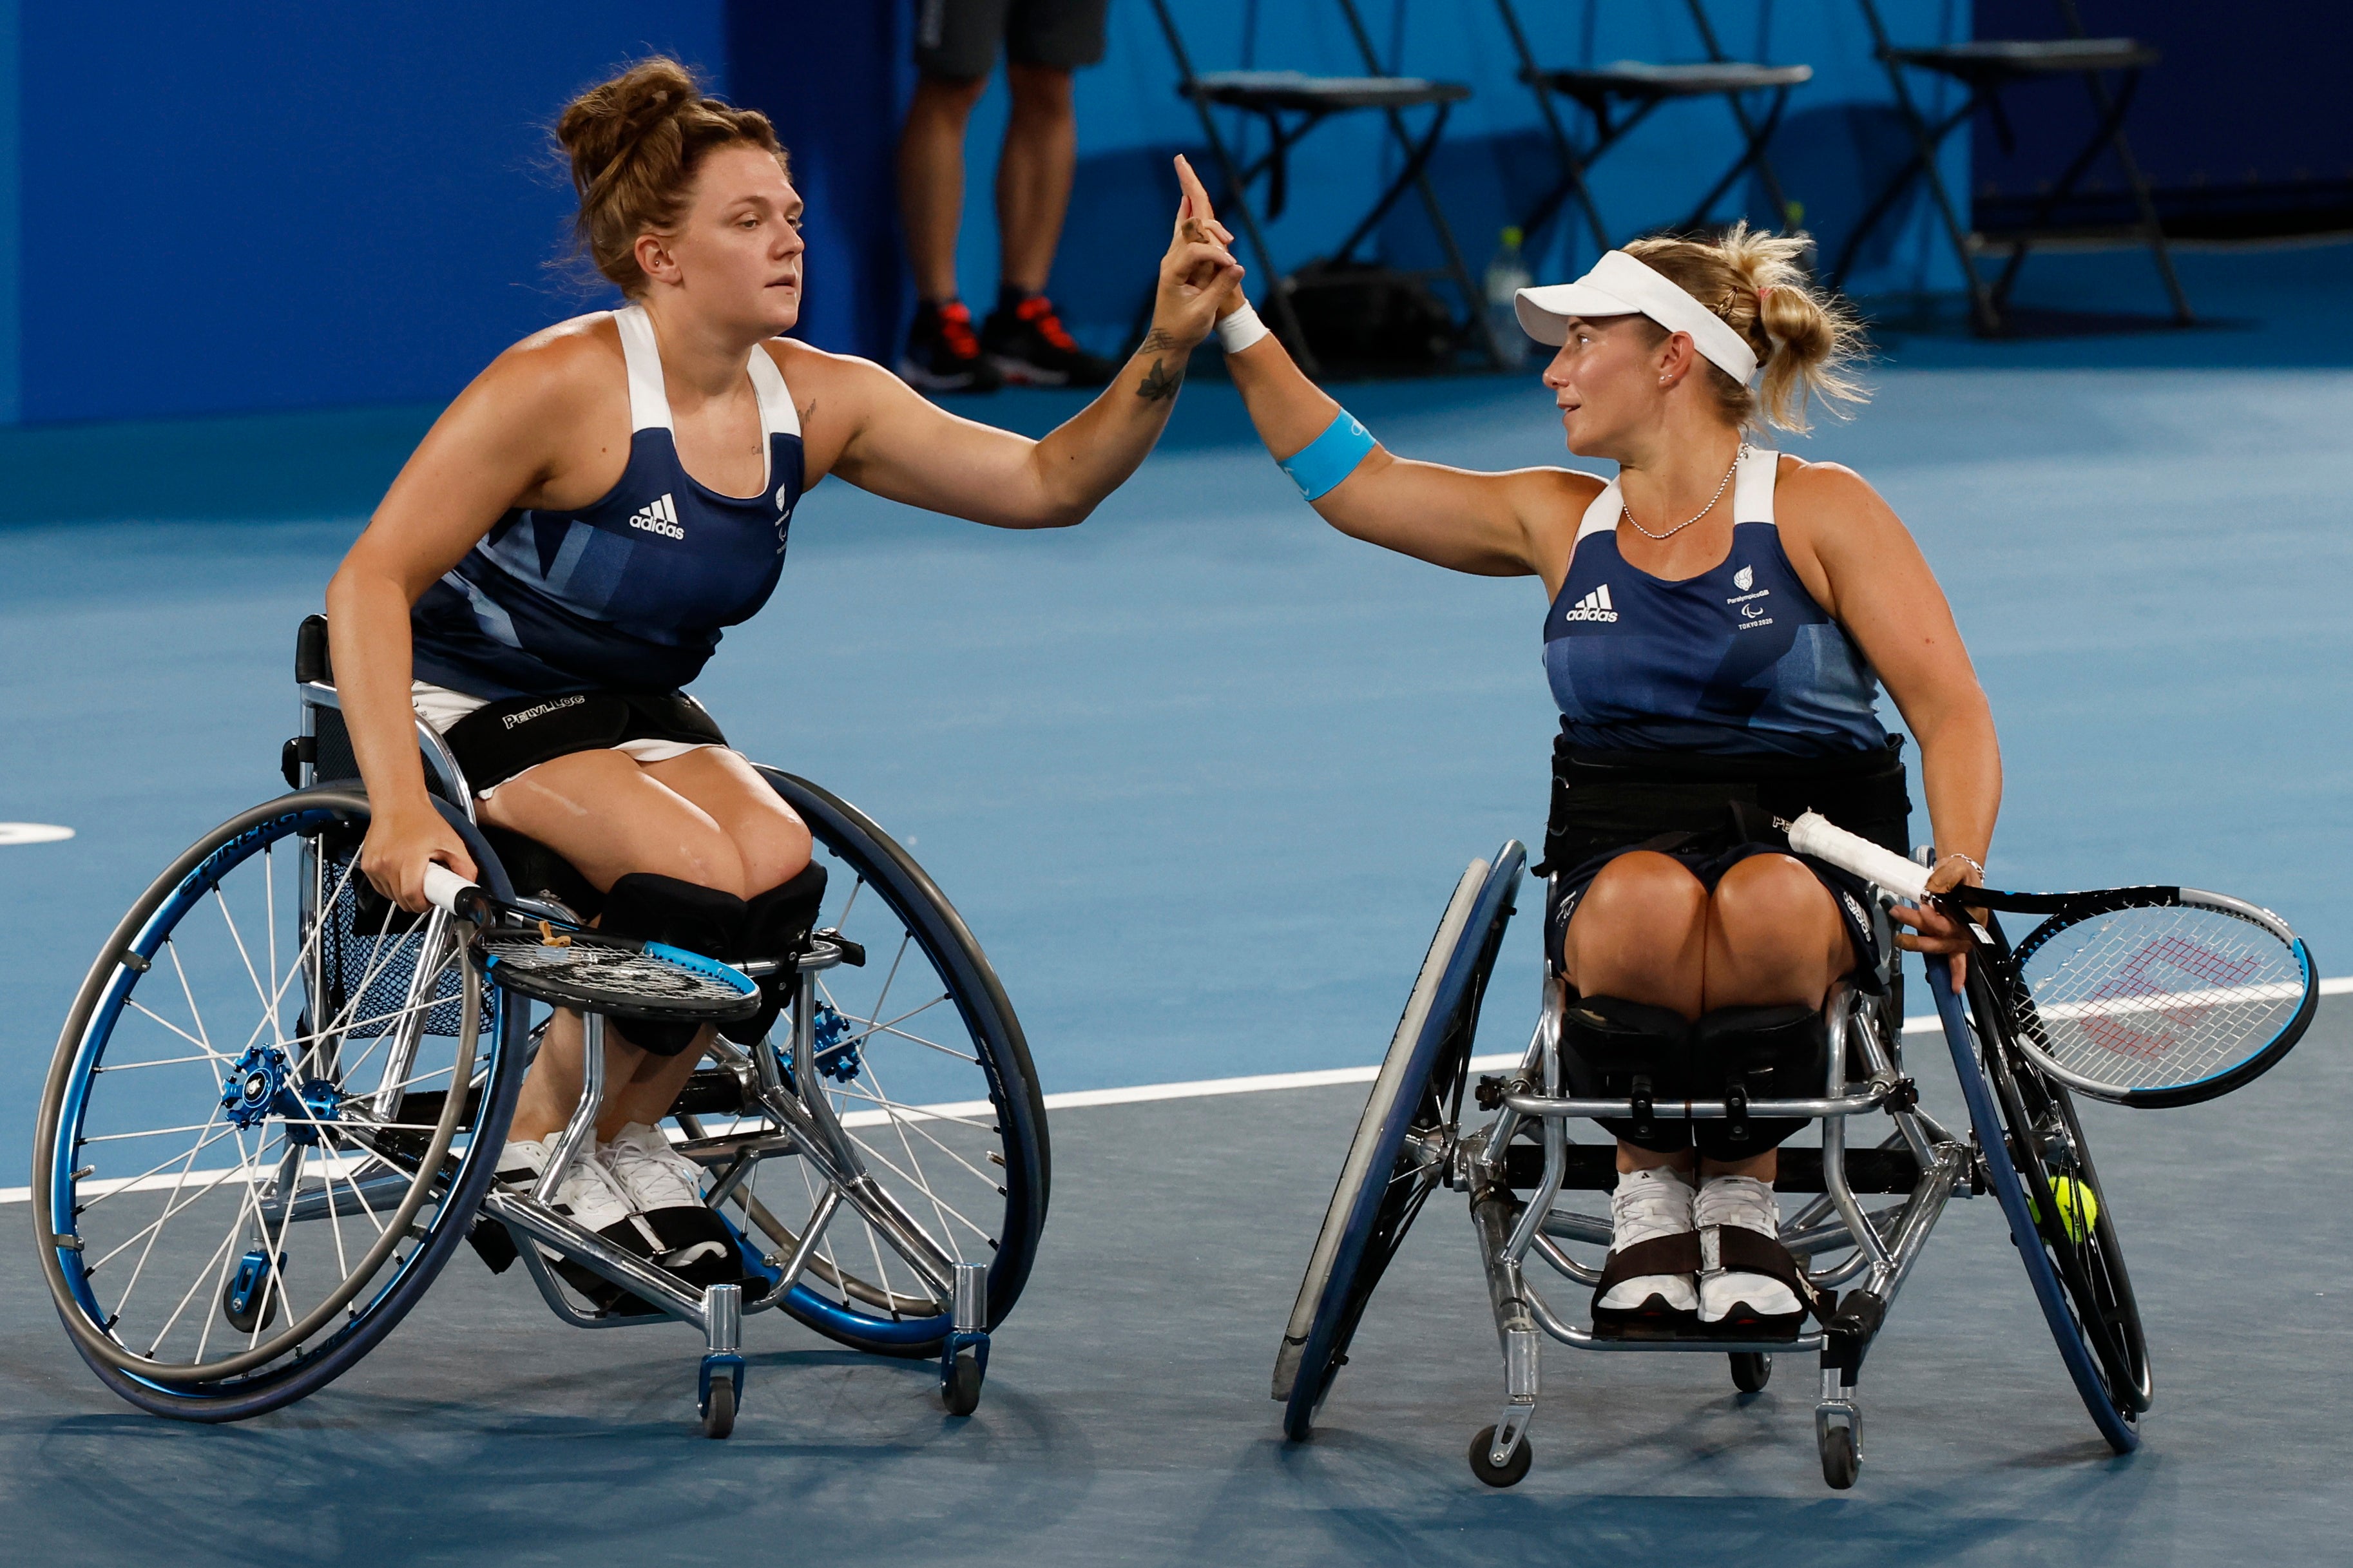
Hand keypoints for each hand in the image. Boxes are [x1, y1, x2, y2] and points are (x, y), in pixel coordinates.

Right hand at [359, 799, 477, 913]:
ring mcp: (374, 866)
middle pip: (402, 900)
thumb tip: (468, 887)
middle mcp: (387, 864)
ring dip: (404, 892)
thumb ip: (464, 866)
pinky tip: (401, 871)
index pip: (412, 897)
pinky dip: (392, 886)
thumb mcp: (451, 841)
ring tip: (414, 872)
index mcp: (408, 859)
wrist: (397, 803)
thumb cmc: (422, 819)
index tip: (432, 900)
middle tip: (427, 884)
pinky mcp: (367, 866)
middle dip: (417, 898)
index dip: (424, 905)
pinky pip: (381, 888)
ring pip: (391, 896)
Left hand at [1147, 155, 1244, 349]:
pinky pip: (1185, 232)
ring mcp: (1175, 260)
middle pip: (1185, 222)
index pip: (1197, 249)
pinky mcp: (1181, 264)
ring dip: (1191, 200)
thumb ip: (1220, 288)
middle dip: (1191, 195)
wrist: (1168, 342)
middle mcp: (1172, 260)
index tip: (1233, 267)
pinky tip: (1188, 201)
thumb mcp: (1203, 312)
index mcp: (1174, 271)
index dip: (1216, 254)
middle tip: (1183, 163)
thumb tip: (1238, 266)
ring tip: (1184, 170)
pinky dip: (1190, 213)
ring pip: (1184, 223)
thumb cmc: (1185, 330)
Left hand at [1891, 852, 1984, 988]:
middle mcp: (1970, 930)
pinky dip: (1957, 973)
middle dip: (1919, 926)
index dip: (1935, 919)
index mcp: (1975, 914)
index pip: (1953, 923)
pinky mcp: (1953, 941)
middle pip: (1943, 935)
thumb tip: (1930, 892)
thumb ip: (1944, 879)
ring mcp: (1962, 938)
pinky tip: (1954, 987)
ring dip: (1918, 943)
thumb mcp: (1955, 869)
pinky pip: (1956, 961)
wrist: (1961, 877)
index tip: (1922, 907)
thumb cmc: (1961, 874)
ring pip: (1939, 945)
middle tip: (1897, 912)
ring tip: (1898, 938)